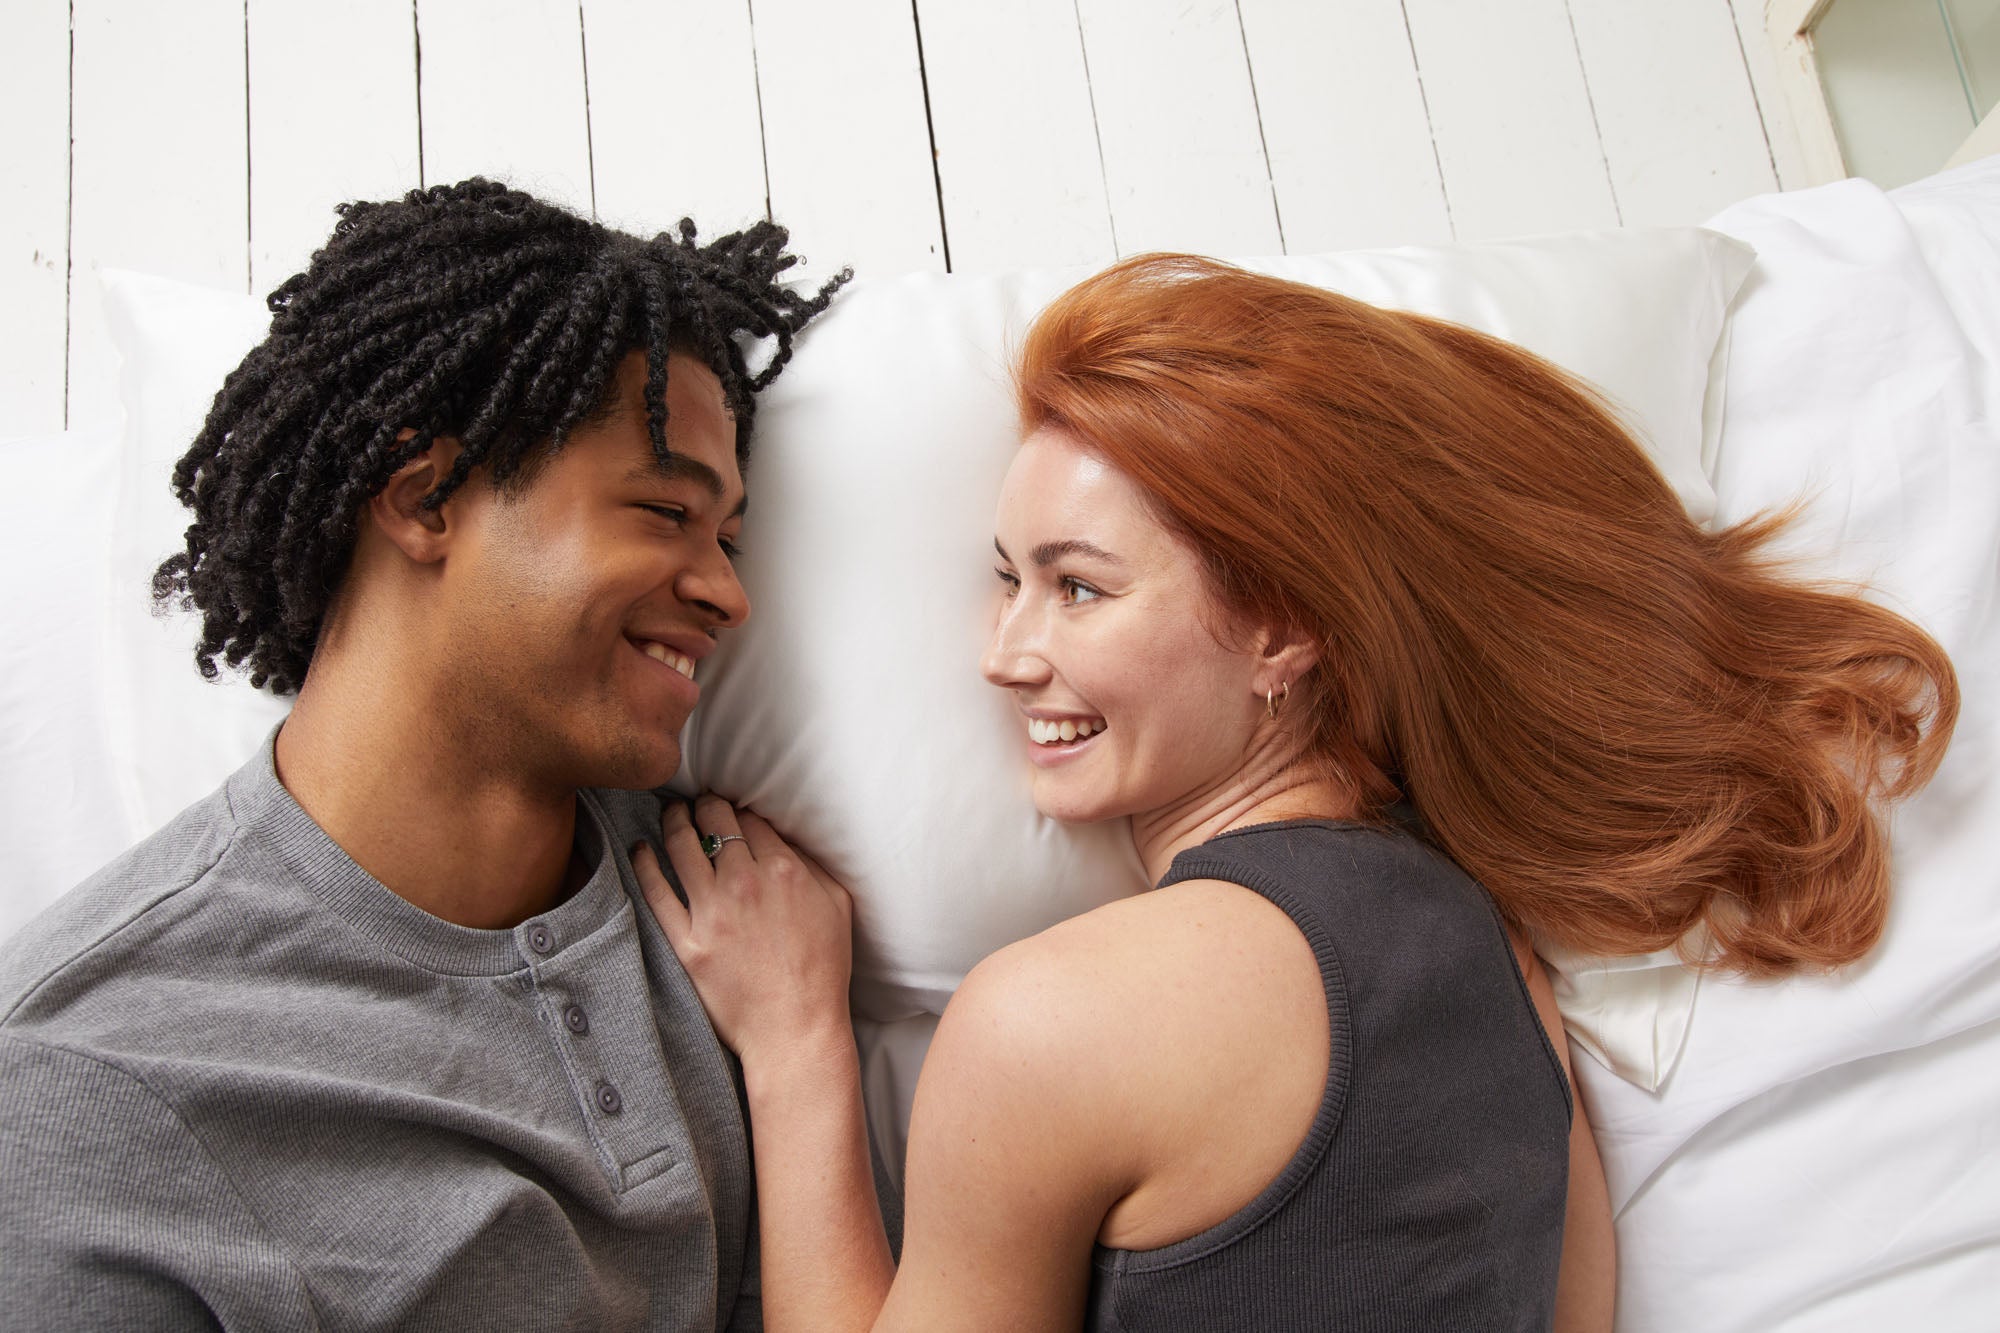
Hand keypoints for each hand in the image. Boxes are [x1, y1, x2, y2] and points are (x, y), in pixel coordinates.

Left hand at [634, 794, 855, 1067]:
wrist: (796, 1028)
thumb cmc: (823, 969)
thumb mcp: (836, 905)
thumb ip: (811, 865)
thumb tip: (783, 839)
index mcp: (784, 870)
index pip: (752, 819)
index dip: (740, 808)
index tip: (732, 807)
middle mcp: (745, 883)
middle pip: (714, 822)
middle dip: (705, 805)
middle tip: (700, 802)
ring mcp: (712, 913)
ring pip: (680, 846)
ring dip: (673, 821)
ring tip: (671, 815)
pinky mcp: (687, 942)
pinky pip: (656, 892)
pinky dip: (644, 864)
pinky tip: (641, 850)